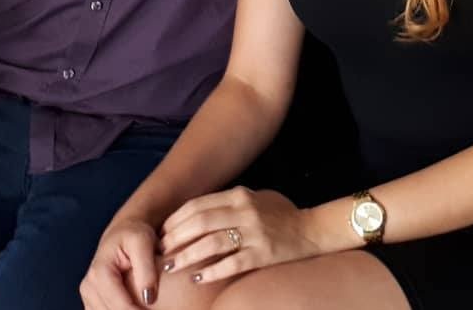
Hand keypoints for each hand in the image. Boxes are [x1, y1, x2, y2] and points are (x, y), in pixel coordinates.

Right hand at [80, 217, 160, 309]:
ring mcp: (89, 297)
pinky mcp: (93, 303)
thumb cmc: (134, 234)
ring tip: (146, 307)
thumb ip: (146, 269)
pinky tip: (136, 307)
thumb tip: (149, 298)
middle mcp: (89, 287)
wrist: (123, 232)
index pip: (119, 307)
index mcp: (99, 273)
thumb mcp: (143, 242)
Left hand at [158, 187, 314, 284]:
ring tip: (171, 267)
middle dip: (176, 238)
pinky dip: (212, 271)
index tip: (161, 232)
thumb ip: (226, 203)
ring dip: (187, 256)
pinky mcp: (264, 254)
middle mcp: (244, 210)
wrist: (311, 230)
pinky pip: (232, 264)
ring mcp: (255, 232)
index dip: (176, 219)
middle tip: (161, 251)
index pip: (198, 205)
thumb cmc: (277, 215)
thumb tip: (193, 215)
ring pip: (212, 243)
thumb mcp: (252, 199)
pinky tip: (198, 278)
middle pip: (200, 222)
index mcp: (239, 195)